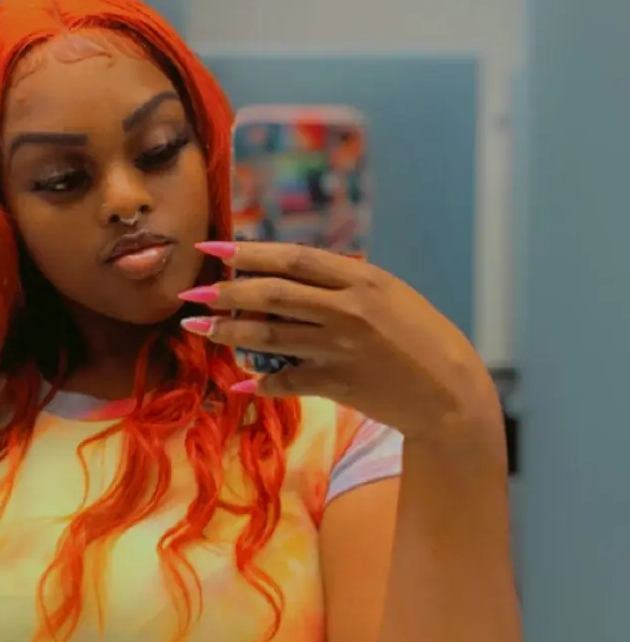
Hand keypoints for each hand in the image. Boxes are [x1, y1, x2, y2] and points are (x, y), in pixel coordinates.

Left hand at [181, 242, 499, 440]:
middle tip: (192, 292)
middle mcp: (347, 310)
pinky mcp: (335, 384)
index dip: (249, 252)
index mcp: (362, 279)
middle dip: (225, 292)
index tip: (213, 249)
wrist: (449, 392)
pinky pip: (284, 380)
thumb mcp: (389, 293)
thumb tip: (289, 271)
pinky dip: (259, 381)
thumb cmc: (421, 336)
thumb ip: (343, 281)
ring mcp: (339, 349)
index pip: (293, 259)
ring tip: (198, 328)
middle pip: (272, 294)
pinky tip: (238, 380)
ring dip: (227, 332)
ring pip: (268, 335)